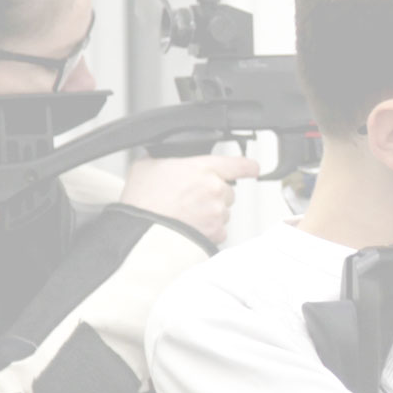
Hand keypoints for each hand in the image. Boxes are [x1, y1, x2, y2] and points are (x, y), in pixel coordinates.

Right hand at [121, 154, 261, 245]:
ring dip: (211, 214)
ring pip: (223, 212)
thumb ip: (165, 158)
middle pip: (228, 191)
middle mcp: (215, 189)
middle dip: (214, 195)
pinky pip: (219, 231)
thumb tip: (166, 158)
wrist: (139, 232)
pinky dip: (208, 231)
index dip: (248, 166)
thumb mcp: (148, 165)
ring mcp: (217, 213)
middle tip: (191, 200)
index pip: (239, 163)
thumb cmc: (141, 200)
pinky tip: (189, 228)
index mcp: (202, 168)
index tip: (252, 169)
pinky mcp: (215, 233)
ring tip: (186, 216)